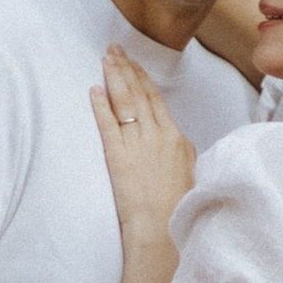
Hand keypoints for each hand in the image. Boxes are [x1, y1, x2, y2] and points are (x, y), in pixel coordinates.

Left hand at [90, 46, 194, 242]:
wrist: (164, 232)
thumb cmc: (178, 211)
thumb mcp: (190, 175)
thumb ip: (182, 154)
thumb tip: (178, 143)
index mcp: (178, 139)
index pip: (157, 101)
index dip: (143, 79)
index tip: (134, 64)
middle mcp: (159, 136)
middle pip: (140, 94)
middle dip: (127, 69)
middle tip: (115, 49)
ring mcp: (138, 145)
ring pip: (126, 102)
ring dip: (115, 77)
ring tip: (106, 58)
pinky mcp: (118, 157)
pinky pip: (108, 124)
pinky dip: (100, 105)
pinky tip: (93, 90)